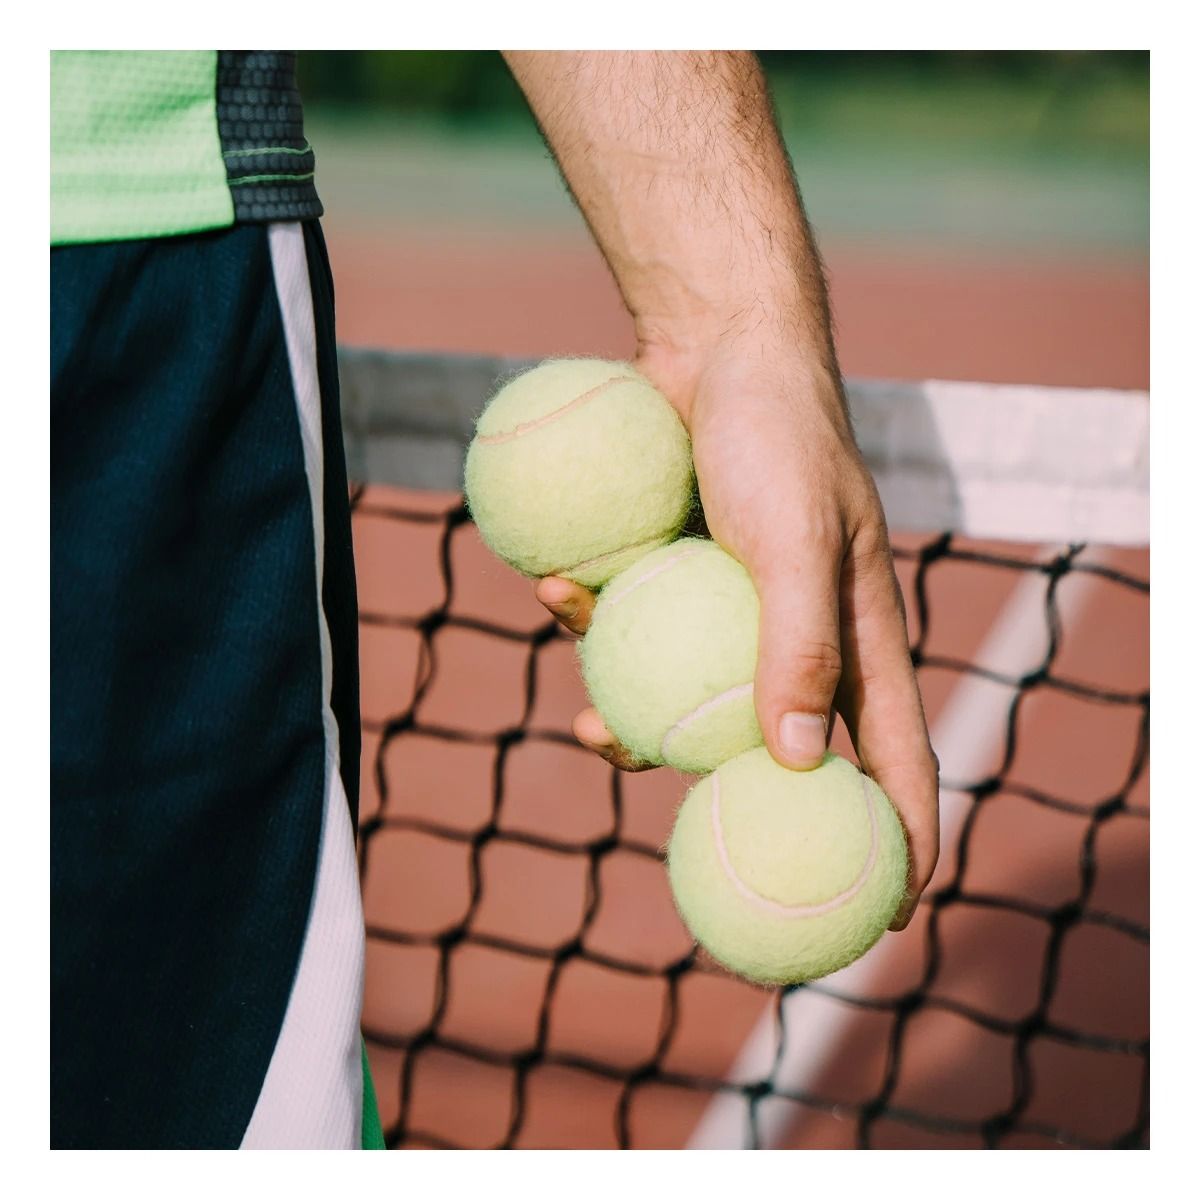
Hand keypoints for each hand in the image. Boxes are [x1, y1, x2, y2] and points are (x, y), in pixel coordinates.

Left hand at [536, 344, 939, 928]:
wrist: (713, 346)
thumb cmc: (774, 433)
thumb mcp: (797, 535)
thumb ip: (801, 641)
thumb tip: (798, 760)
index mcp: (859, 633)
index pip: (898, 754)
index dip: (901, 839)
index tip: (891, 918)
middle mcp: (801, 635)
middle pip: (784, 753)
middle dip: (741, 807)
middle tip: (696, 856)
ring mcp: (735, 613)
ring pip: (695, 704)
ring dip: (640, 724)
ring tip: (591, 724)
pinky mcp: (678, 584)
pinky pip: (640, 636)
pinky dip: (596, 633)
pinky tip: (555, 593)